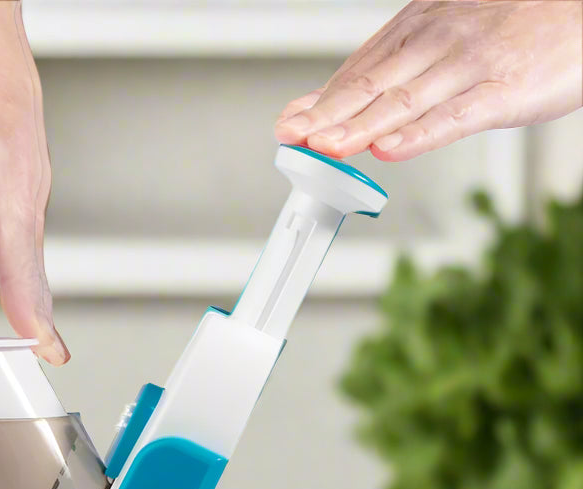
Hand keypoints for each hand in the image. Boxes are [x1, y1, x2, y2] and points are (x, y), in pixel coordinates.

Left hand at [276, 0, 582, 160]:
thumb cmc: (516, 24)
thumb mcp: (445, 34)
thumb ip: (391, 68)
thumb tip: (331, 101)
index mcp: (422, 26)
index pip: (360, 69)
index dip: (321, 101)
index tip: (287, 127)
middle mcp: (442, 40)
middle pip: (373, 83)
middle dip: (328, 114)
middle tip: (293, 138)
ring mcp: (473, 64)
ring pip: (405, 100)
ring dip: (360, 126)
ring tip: (326, 147)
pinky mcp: (506, 88)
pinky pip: (456, 116)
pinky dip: (419, 134)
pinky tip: (390, 149)